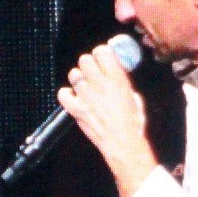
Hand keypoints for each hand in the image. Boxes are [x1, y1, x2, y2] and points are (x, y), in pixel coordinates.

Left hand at [60, 45, 157, 196]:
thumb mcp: (134, 97)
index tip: (103, 56)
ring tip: (85, 84)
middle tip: (93, 70)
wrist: (123, 144)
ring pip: (73, 74)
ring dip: (79, 77)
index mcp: (116, 79)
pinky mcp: (76, 109)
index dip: (101, 53)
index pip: (102, 52)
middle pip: (84, 60)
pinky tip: (74, 96)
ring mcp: (85, 96)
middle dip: (89, 63)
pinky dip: (66, 93)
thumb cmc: (132, 124)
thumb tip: (118, 76)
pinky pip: (63, 93)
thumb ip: (123, 83)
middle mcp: (99, 84)